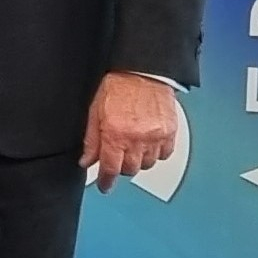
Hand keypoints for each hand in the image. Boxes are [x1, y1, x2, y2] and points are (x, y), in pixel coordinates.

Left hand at [81, 72, 177, 192]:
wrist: (143, 71)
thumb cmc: (118, 86)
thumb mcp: (95, 112)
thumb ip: (91, 140)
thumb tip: (87, 161)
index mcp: (116, 134)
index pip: (110, 169)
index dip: (106, 181)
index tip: (104, 186)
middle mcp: (137, 138)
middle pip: (130, 170)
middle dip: (121, 167)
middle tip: (117, 157)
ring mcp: (156, 136)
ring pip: (147, 164)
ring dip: (138, 160)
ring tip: (132, 147)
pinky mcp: (170, 132)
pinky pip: (164, 154)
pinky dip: (156, 153)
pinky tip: (148, 144)